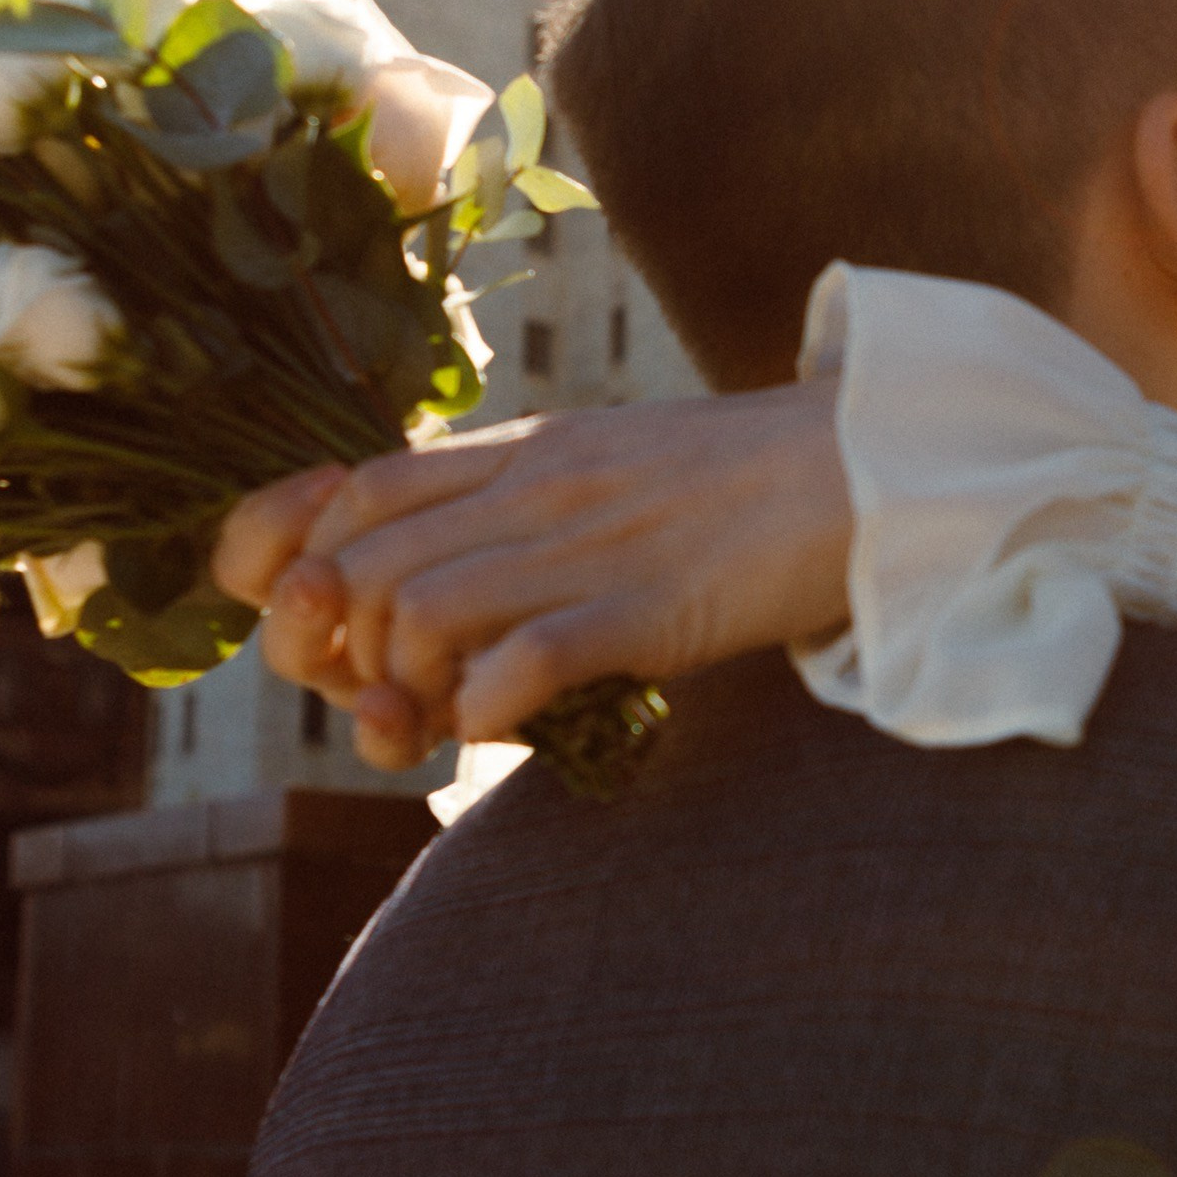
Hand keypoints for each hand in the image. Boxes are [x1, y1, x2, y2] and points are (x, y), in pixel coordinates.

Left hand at [212, 383, 853, 769]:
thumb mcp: (616, 465)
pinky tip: (500, 728)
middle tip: (380, 698)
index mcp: (529, 449)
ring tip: (443, 717)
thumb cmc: (753, 484)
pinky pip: (527, 658)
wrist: (879, 465)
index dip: (297, 560)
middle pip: (363, 564)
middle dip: (338, 649)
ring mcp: (594, 546)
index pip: (354, 489)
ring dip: (405, 686)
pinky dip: (486, 706)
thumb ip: (531, 506)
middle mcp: (541, 488)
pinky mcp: (654, 607)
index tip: (317, 622)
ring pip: (422, 612)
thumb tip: (448, 588)